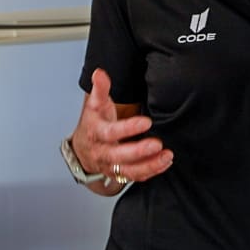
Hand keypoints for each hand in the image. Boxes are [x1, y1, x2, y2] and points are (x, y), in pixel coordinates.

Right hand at [70, 69, 173, 191]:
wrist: (83, 150)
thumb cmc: (93, 124)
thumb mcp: (94, 105)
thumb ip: (100, 89)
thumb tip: (99, 73)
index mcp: (97, 133)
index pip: (112, 132)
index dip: (128, 128)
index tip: (146, 122)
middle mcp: (103, 152)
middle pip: (120, 156)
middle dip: (139, 151)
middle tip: (157, 144)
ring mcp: (112, 166)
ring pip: (129, 170)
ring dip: (149, 165)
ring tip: (167, 156)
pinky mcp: (120, 173)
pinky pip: (136, 176)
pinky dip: (151, 171)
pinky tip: (165, 162)